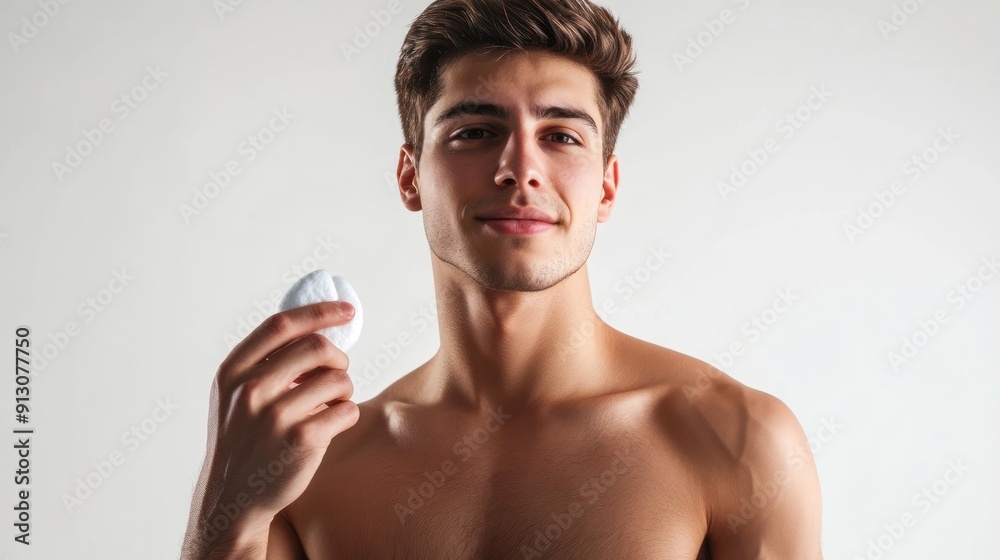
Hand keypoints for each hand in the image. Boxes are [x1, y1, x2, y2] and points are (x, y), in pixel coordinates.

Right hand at [186, 301, 359, 550]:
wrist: (233, 499)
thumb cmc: (244, 438)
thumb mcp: (236, 395)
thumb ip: (265, 361)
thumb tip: (318, 327)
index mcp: (233, 371)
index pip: (282, 324)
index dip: (320, 312)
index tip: (347, 311)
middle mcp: (250, 389)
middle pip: (317, 347)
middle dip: (338, 357)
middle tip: (338, 373)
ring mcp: (274, 415)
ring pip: (338, 379)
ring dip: (344, 390)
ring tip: (331, 405)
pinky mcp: (301, 440)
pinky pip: (346, 410)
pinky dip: (346, 414)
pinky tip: (331, 426)